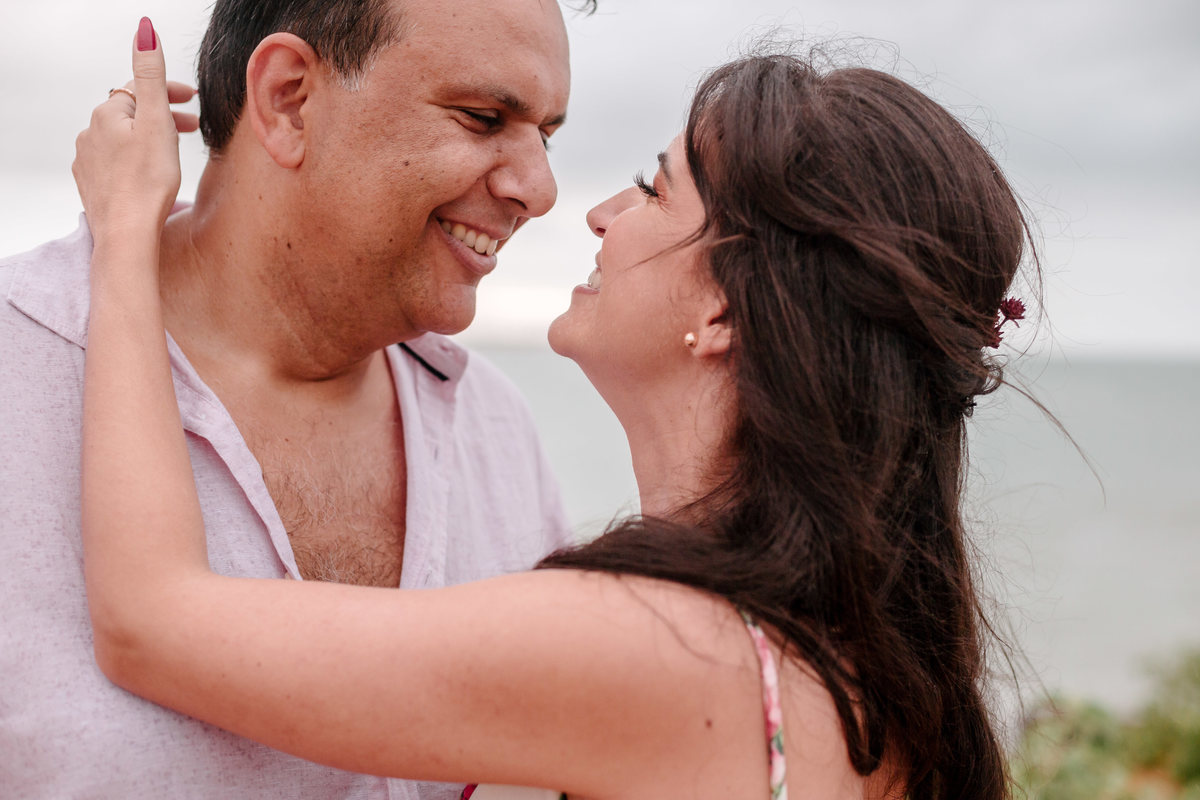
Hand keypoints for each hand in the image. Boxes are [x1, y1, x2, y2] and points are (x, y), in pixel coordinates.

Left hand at [72, 17, 198, 240]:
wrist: (127, 234)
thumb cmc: (147, 182)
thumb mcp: (157, 122)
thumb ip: (152, 76)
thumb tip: (145, 32)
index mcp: (107, 115)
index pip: (140, 91)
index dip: (169, 93)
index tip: (194, 101)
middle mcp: (90, 133)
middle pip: (132, 114)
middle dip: (161, 116)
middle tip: (192, 127)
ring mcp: (88, 161)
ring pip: (122, 139)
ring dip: (147, 139)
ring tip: (172, 154)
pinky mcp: (91, 185)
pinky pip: (114, 162)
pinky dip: (133, 160)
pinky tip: (148, 175)